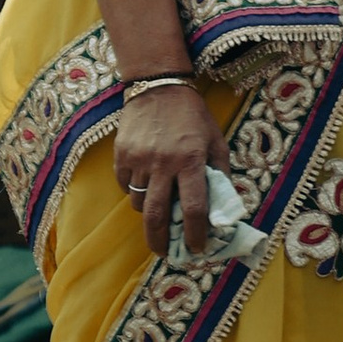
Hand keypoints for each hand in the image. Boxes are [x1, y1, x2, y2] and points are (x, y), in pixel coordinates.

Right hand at [112, 80, 224, 256]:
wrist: (158, 86)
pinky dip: (133, 192)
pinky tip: (143, 186)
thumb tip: (222, 207)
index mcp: (191, 161)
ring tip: (157, 209)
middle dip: (160, 241)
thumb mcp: (216, 142)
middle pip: (157, 215)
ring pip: (138, 202)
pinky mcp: (121, 154)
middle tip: (165, 254)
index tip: (197, 249)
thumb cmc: (193, 116)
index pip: (194, 208)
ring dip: (148, 212)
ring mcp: (138, 159)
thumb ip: (220, 174)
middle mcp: (163, 163)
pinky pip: (124, 186)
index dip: (196, 234)